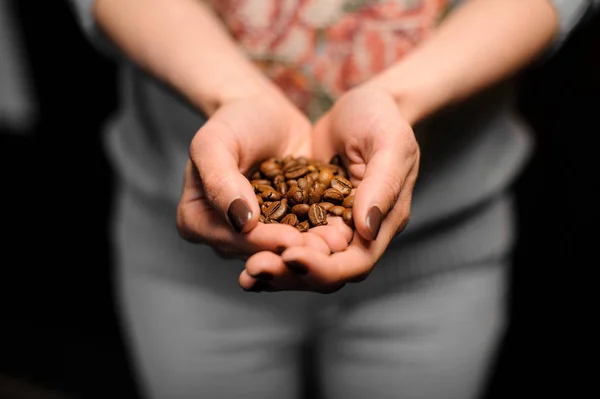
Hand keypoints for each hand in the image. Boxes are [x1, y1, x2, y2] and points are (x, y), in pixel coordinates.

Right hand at [176, 89, 350, 260]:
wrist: (264, 112)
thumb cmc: (233, 123)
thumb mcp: (215, 143)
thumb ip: (220, 181)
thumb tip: (241, 222)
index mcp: (196, 220)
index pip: (230, 240)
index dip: (261, 243)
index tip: (292, 239)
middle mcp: (224, 235)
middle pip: (258, 252)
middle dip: (293, 252)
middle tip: (325, 249)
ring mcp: (255, 234)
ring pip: (283, 249)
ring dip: (313, 249)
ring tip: (339, 242)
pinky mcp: (284, 225)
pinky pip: (303, 234)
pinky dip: (323, 234)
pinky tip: (345, 232)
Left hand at [240, 85, 419, 292]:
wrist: (362, 105)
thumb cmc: (380, 118)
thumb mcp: (390, 142)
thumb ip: (383, 184)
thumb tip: (367, 228)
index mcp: (384, 223)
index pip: (356, 263)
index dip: (323, 267)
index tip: (290, 256)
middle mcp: (357, 234)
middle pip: (325, 273)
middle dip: (291, 274)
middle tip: (255, 268)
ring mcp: (331, 226)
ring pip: (303, 262)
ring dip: (276, 270)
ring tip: (246, 273)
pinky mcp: (308, 215)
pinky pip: (288, 241)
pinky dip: (268, 249)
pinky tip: (242, 252)